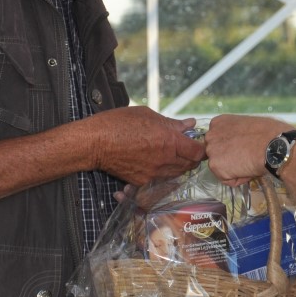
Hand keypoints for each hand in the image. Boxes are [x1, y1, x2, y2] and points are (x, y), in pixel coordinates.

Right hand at [90, 109, 204, 184]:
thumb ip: (171, 123)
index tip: (199, 144)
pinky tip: (155, 161)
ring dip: (178, 165)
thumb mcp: (147, 115)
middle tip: (186, 148)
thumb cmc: (118, 123)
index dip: (201, 148)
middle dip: (191, 157)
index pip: (197, 152)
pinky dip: (162, 172)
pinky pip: (160, 178)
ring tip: (171, 154)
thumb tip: (189, 124)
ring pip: (176, 173)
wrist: (94, 143)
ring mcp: (153, 173)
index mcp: (169, 141)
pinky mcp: (142, 181)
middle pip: (189, 165)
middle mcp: (164, 160)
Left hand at [204, 115, 292, 185]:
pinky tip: (249, 169)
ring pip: (221, 167)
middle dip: (229, 159)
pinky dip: (238, 179)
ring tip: (250, 163)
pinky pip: (227, 179)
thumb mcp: (247, 125)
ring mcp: (211, 151)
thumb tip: (241, 143)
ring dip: (234, 170)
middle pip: (216, 153)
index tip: (243, 148)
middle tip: (246, 158)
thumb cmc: (268, 133)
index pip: (218, 140)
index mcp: (218, 123)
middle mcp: (211, 135)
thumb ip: (236, 134)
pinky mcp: (215, 167)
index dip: (232, 147)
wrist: (272, 144)